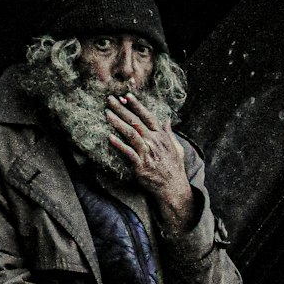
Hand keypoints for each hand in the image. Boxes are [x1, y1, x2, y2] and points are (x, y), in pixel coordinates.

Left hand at [105, 93, 195, 231]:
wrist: (173, 187)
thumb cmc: (174, 168)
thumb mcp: (176, 147)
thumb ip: (169, 133)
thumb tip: (167, 120)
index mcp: (161, 136)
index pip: (148, 116)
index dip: (136, 105)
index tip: (126, 96)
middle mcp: (154, 142)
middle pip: (135, 122)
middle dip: (122, 109)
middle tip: (109, 99)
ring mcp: (147, 153)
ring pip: (130, 134)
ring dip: (117, 122)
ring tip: (107, 113)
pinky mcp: (140, 166)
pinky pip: (128, 153)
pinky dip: (119, 145)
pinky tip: (109, 137)